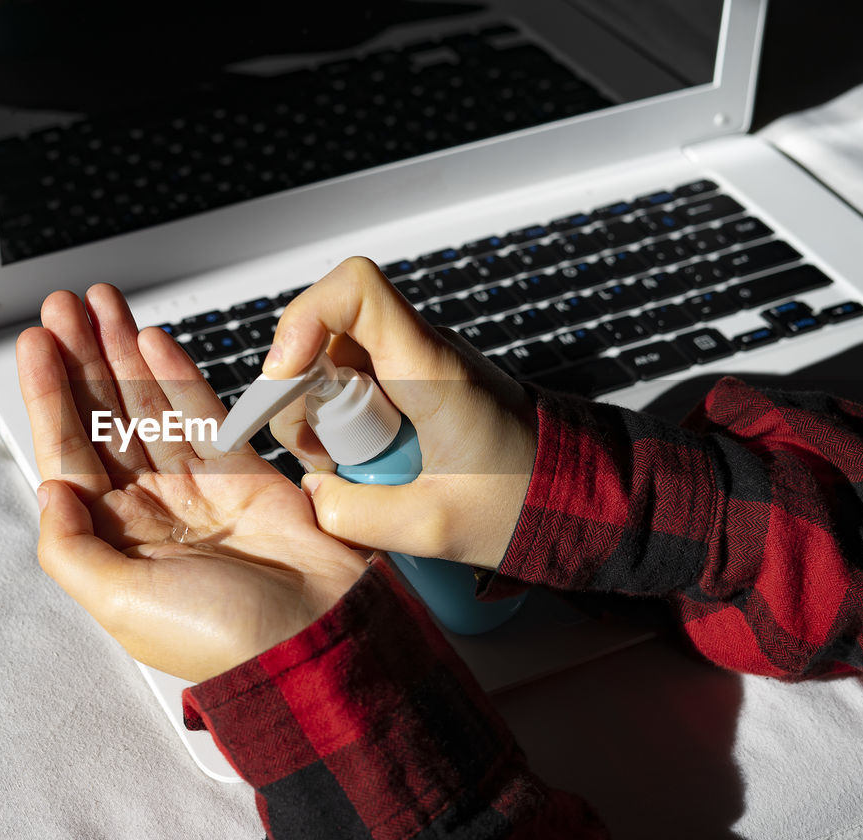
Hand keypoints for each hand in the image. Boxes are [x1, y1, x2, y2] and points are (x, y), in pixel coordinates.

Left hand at [17, 284, 366, 682]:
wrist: (315, 637)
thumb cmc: (223, 638)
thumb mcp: (122, 604)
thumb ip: (70, 548)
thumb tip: (47, 488)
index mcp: (115, 540)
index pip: (70, 453)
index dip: (50, 395)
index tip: (37, 344)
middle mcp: (150, 509)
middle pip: (104, 418)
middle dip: (83, 359)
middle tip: (65, 306)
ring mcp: (196, 488)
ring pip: (149, 406)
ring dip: (123, 355)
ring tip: (103, 305)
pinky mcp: (243, 473)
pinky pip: (202, 414)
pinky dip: (177, 375)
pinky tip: (153, 342)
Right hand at [265, 257, 538, 568]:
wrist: (577, 495)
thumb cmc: (524, 500)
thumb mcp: (433, 527)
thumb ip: (357, 514)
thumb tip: (313, 493)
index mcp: (431, 368)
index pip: (354, 290)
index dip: (303, 319)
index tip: (286, 378)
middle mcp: (421, 351)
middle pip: (327, 335)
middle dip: (303, 395)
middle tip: (321, 456)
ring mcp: (416, 365)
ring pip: (334, 364)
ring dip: (321, 416)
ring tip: (345, 470)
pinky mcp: (415, 386)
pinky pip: (356, 388)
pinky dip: (343, 426)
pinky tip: (361, 468)